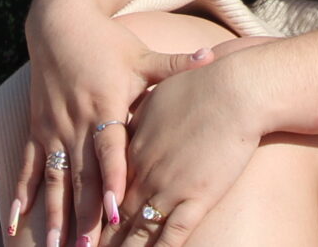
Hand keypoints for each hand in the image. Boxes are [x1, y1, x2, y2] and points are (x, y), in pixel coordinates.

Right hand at [13, 4, 213, 246]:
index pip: (109, 150)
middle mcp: (75, 121)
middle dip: (83, 215)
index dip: (111, 179)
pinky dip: (20, 196)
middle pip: (81, 176)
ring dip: (52, 215)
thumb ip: (175, 64)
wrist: (59, 22)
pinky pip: (26, 167)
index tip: (113, 210)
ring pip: (53, 179)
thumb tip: (213, 56)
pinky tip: (13, 224)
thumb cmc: (107, 40)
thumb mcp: (141, 54)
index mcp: (104, 105)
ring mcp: (52, 128)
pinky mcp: (36, 129)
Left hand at [110, 61, 261, 246]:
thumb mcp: (155, 98)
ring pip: (139, 231)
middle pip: (117, 217)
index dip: (94, 212)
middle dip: (101, 239)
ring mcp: (170, 188)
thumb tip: (128, 127)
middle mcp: (145, 174)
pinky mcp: (197, 198)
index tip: (83, 226)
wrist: (234, 89)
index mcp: (132, 150)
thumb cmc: (197, 86)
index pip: (107, 190)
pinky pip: (174, 234)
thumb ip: (137, 120)